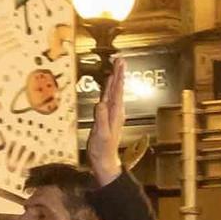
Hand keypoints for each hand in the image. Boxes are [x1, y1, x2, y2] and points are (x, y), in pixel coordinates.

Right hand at [86, 58, 126, 186]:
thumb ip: (102, 119)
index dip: (118, 77)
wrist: (104, 160)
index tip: (119, 64)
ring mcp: (111, 112)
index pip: (117, 91)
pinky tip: (108, 82)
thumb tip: (101, 103)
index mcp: (115, 113)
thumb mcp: (101, 135)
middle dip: (119, 73)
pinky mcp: (106, 115)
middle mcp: (116, 111)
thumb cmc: (102, 150)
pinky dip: (108, 87)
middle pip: (118, 88)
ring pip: (114, 91)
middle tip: (120, 59)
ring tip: (116, 66)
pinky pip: (108, 97)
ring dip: (115, 78)